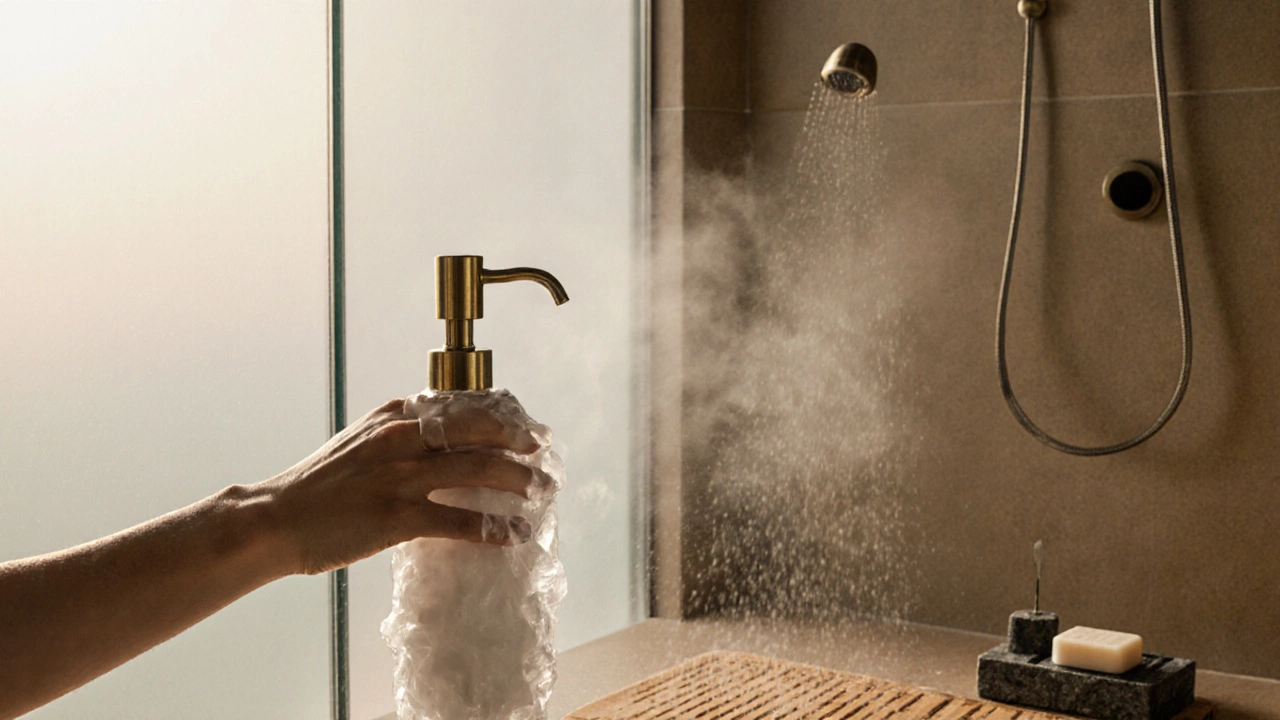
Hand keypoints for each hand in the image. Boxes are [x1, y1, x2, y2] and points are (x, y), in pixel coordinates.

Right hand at [256, 397, 540, 575]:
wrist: (275, 518)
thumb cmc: (318, 485)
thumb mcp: (362, 441)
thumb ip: (401, 434)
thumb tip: (442, 438)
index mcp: (395, 415)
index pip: (463, 404)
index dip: (502, 414)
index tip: (524, 425)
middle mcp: (403, 437)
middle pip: (480, 431)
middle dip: (519, 441)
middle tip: (541, 453)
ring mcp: (402, 476)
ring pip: (478, 470)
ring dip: (517, 481)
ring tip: (539, 492)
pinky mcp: (398, 516)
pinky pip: (460, 520)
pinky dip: (494, 527)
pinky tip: (513, 534)